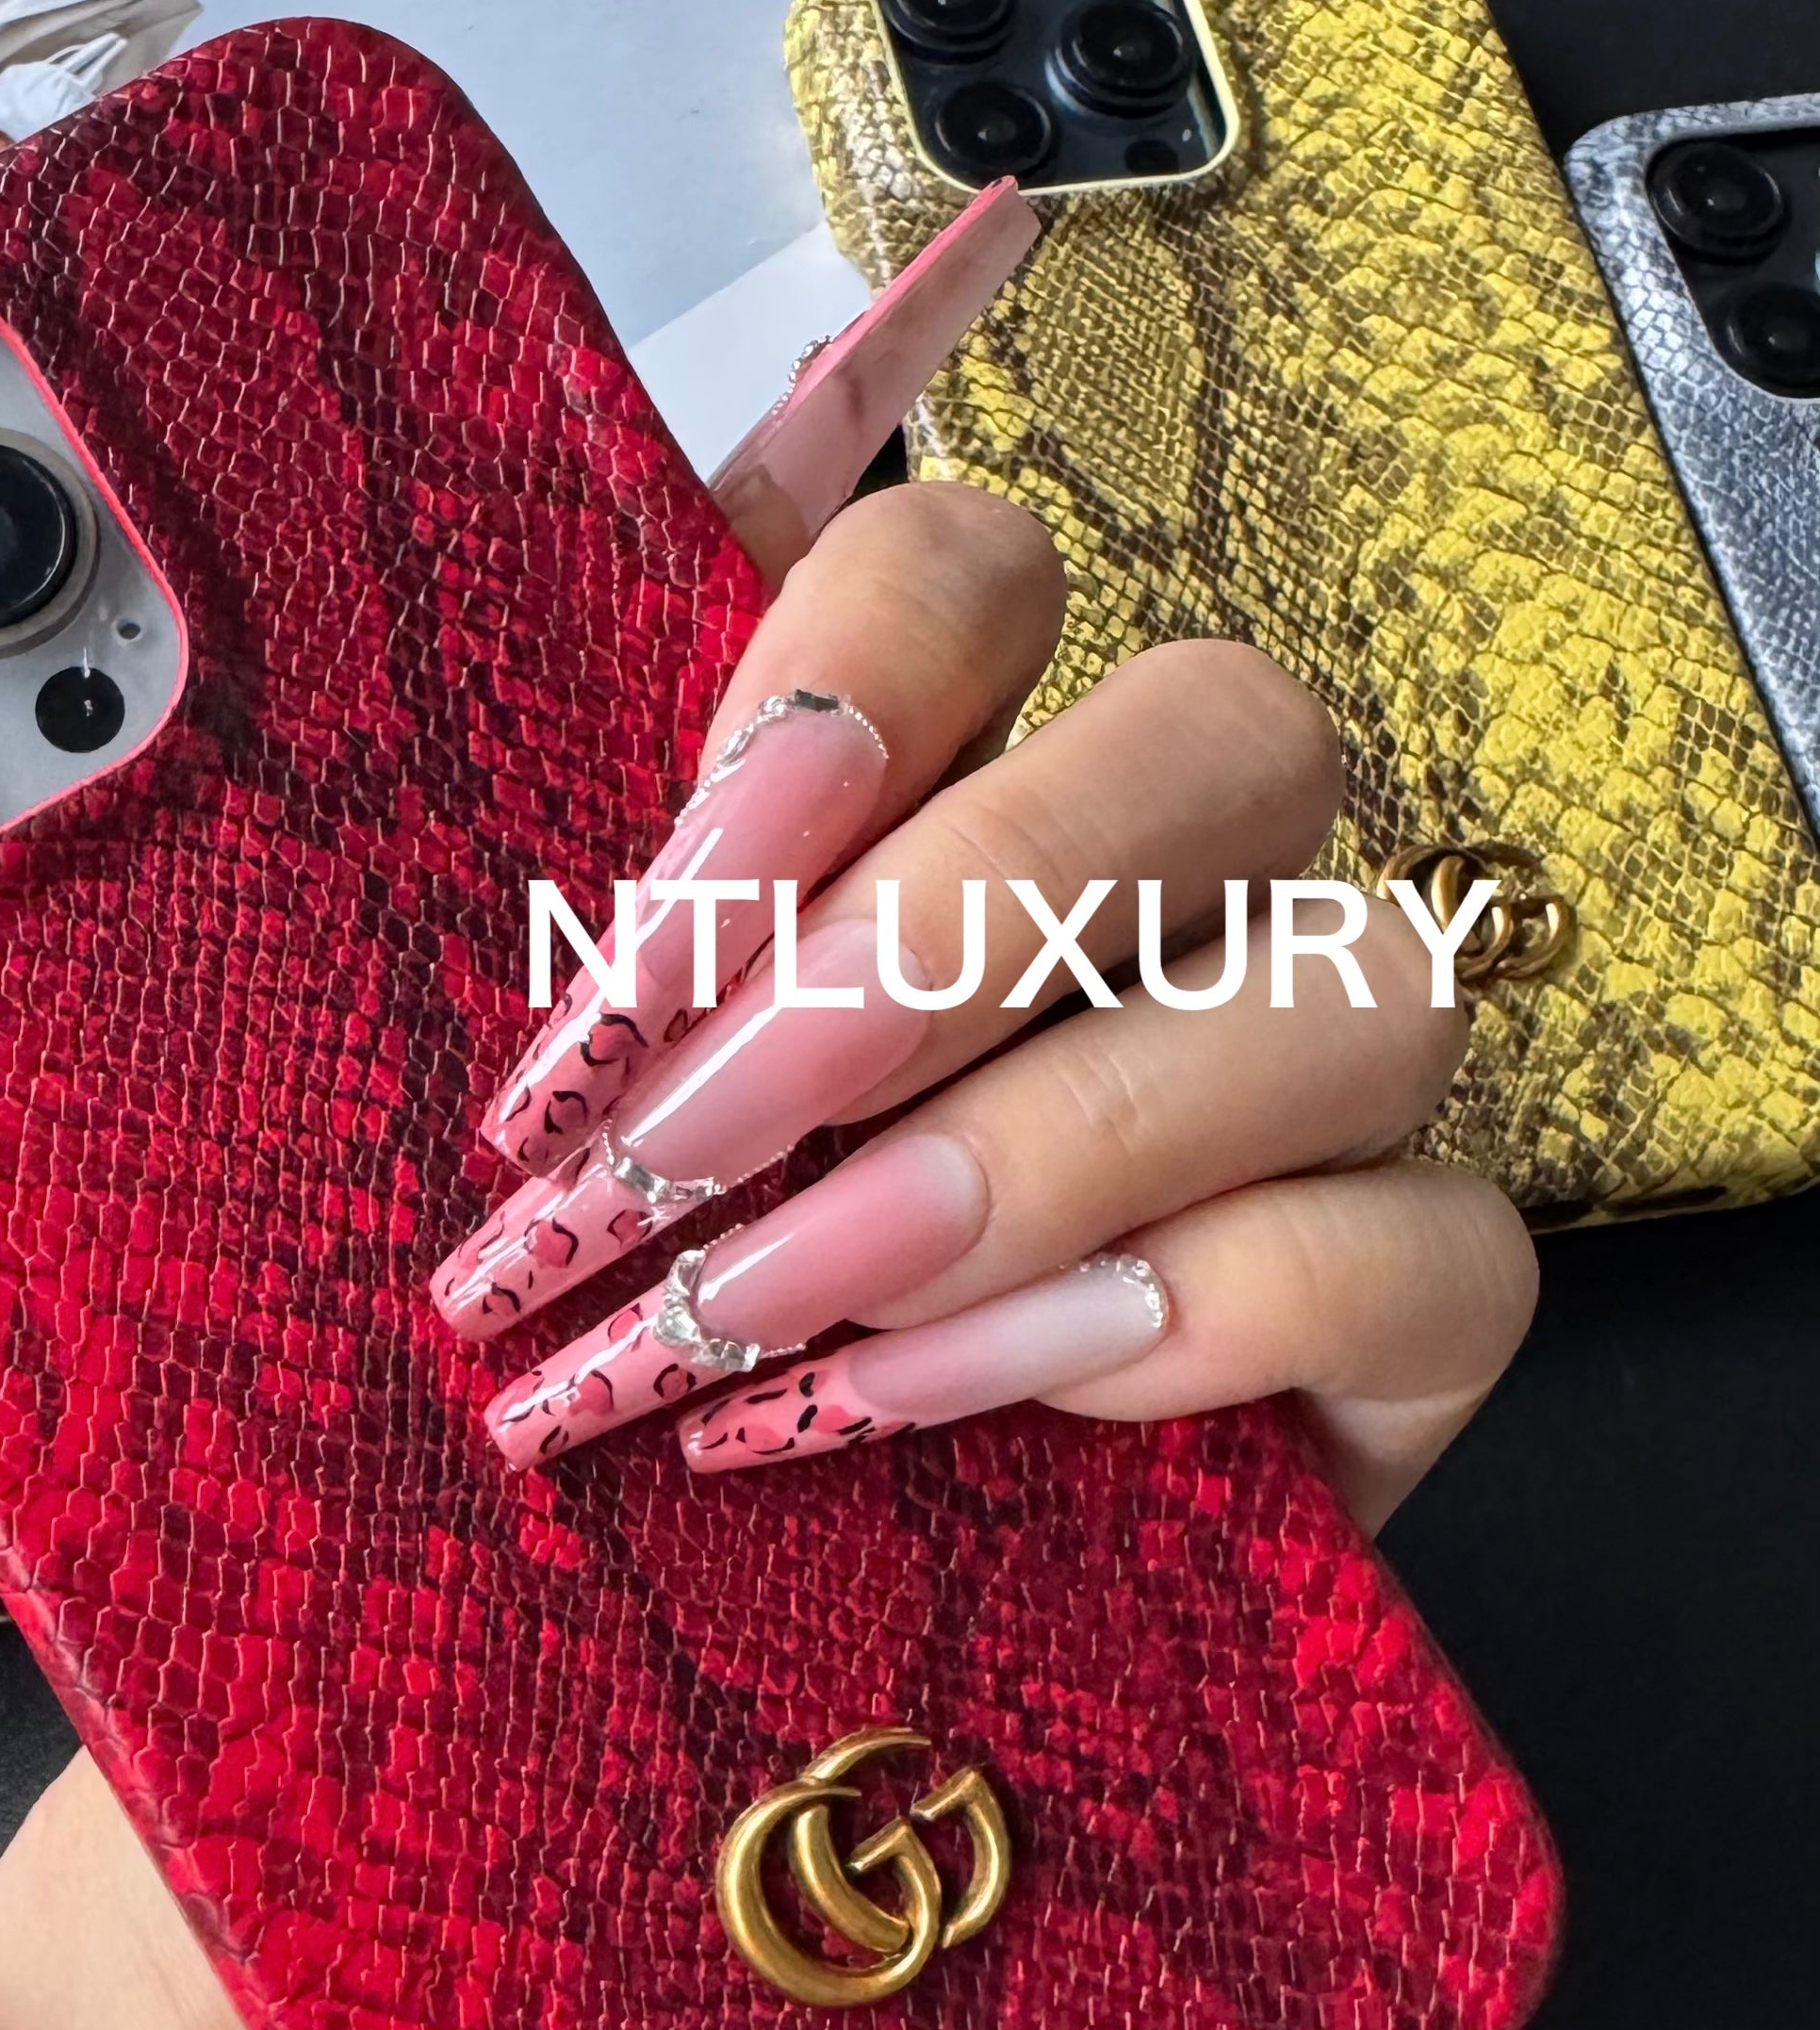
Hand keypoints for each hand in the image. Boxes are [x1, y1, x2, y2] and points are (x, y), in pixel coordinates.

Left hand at [436, 483, 1536, 1531]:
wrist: (867, 1561)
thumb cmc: (702, 1288)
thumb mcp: (614, 1090)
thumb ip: (646, 876)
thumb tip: (746, 469)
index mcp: (966, 782)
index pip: (973, 577)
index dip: (834, 698)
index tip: (653, 939)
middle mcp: (1185, 890)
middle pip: (1220, 735)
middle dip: (943, 935)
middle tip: (690, 1143)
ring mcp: (1327, 1088)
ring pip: (1358, 985)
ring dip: (1040, 1148)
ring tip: (786, 1297)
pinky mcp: (1415, 1299)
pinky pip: (1406, 1251)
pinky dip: (1167, 1320)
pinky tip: (935, 1393)